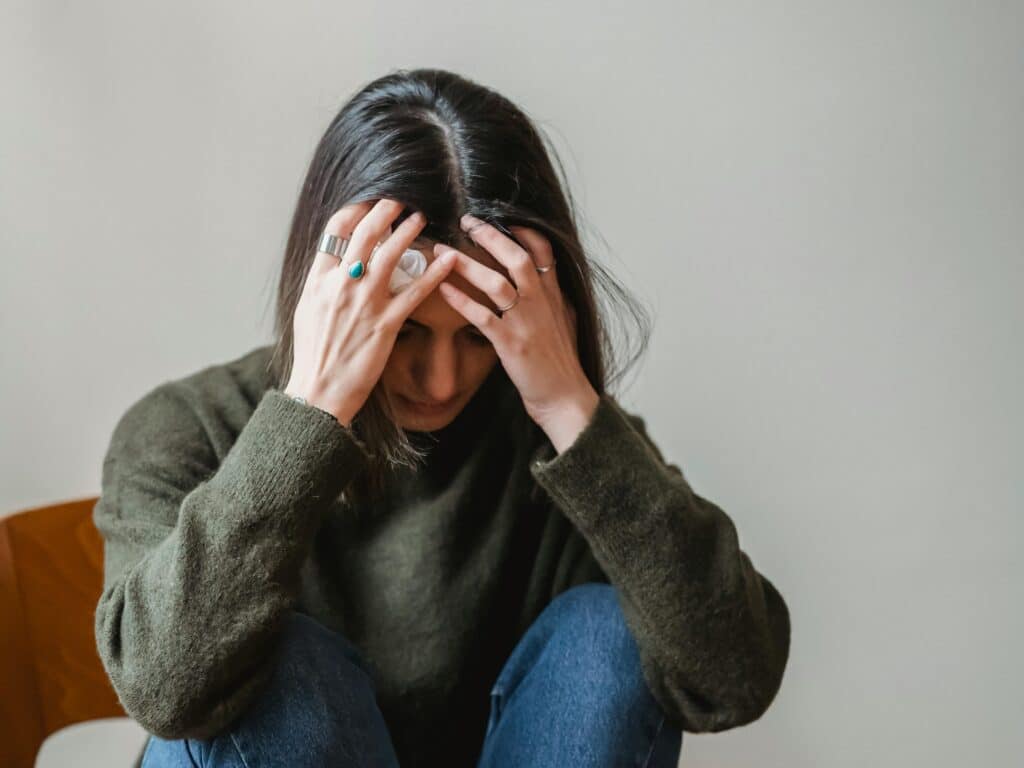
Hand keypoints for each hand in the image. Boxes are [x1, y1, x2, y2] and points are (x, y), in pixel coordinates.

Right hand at [284, 198, 456, 425]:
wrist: (319, 390)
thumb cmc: (313, 354)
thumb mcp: (306, 310)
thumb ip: (322, 283)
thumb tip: (334, 262)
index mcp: (318, 280)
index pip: (336, 230)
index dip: (356, 209)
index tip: (370, 201)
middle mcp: (341, 285)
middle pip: (365, 233)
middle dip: (386, 209)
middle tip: (401, 199)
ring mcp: (364, 303)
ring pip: (390, 254)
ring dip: (408, 230)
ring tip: (421, 218)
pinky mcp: (386, 324)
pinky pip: (415, 292)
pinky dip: (433, 273)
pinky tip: (447, 260)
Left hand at [434, 215, 599, 450]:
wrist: (566, 398)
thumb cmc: (562, 364)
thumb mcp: (565, 322)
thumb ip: (554, 299)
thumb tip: (548, 281)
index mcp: (554, 295)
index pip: (543, 251)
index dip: (523, 230)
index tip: (502, 216)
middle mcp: (541, 303)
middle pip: (516, 257)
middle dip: (490, 236)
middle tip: (465, 220)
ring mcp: (526, 322)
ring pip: (496, 283)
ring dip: (467, 264)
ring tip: (442, 251)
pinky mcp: (511, 344)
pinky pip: (482, 317)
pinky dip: (461, 300)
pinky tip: (442, 289)